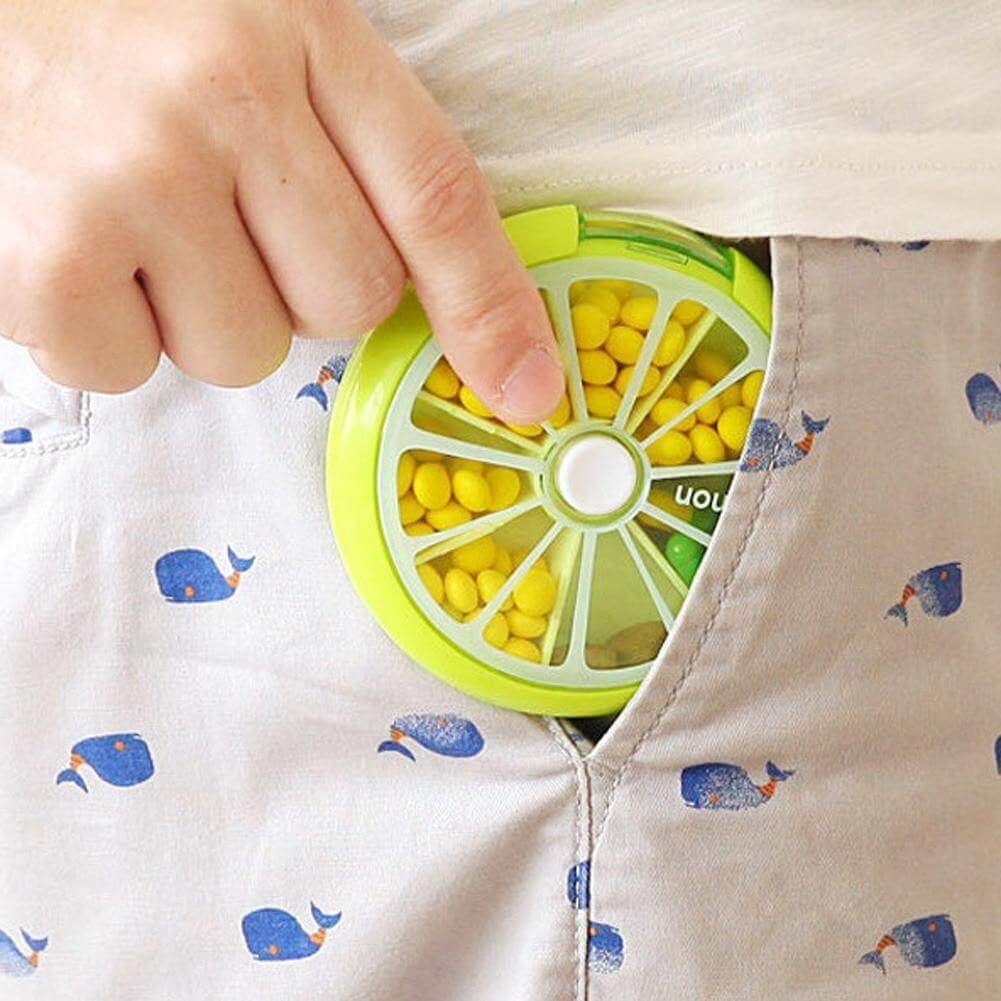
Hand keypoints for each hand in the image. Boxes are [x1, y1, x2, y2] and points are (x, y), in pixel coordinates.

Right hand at [0, 0, 563, 422]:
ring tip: (132, 219)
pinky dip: (105, 331)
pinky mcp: (51, 257)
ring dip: (198, 312)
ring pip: (246, 351)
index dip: (490, 309)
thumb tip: (419, 292)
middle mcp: (228, 98)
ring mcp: (137, 178)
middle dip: (297, 290)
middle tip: (219, 216)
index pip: (437, 197)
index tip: (526, 392)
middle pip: (348, 302)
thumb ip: (346, 145)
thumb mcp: (255, 32)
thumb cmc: (119, 25)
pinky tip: (73, 244)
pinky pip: (131, 369)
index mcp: (302, 33)